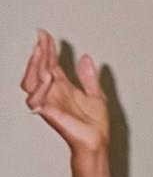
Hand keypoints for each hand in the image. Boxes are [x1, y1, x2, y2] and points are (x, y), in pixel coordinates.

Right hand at [21, 29, 109, 154]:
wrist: (97, 141)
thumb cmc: (94, 124)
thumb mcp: (96, 94)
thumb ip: (89, 77)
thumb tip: (86, 57)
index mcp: (62, 88)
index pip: (50, 64)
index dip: (47, 49)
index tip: (45, 35)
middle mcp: (53, 94)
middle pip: (38, 69)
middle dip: (39, 53)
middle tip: (42, 38)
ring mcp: (48, 102)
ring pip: (30, 81)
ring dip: (34, 66)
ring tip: (41, 51)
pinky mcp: (47, 113)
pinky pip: (34, 99)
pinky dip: (39, 88)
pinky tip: (47, 77)